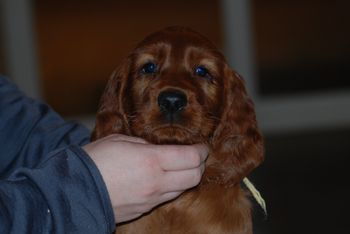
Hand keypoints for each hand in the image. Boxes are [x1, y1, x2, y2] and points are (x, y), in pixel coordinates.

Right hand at [83, 134, 207, 222]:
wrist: (74, 192)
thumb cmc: (94, 161)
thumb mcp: (120, 141)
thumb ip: (145, 144)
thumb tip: (159, 148)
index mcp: (151, 161)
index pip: (191, 158)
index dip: (201, 150)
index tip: (201, 145)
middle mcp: (156, 183)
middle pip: (194, 176)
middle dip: (200, 164)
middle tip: (195, 155)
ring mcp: (151, 199)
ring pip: (183, 189)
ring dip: (187, 177)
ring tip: (181, 166)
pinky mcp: (144, 209)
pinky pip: (167, 197)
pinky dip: (172, 187)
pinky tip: (164, 178)